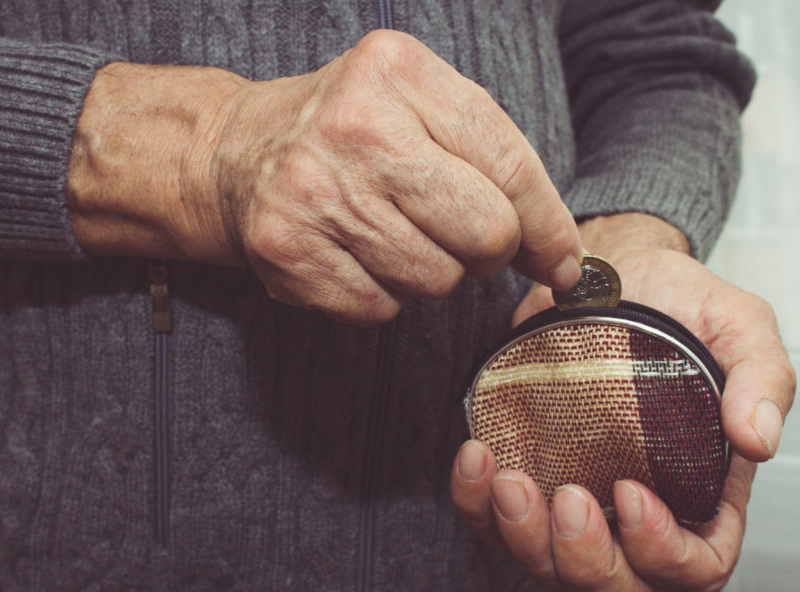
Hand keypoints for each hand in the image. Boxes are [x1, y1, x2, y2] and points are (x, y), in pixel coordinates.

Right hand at [68, 31, 582, 324]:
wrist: (236, 154)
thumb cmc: (350, 133)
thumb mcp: (420, 106)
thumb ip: (495, 162)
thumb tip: (562, 258)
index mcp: (399, 74)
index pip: (510, 166)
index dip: (547, 227)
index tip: (561, 261)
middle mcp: (356, 128)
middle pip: (483, 233)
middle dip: (485, 249)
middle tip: (456, 233)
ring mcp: (316, 192)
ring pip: (435, 280)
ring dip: (428, 271)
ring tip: (389, 233)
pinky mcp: (288, 251)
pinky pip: (381, 309)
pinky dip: (381, 294)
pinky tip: (354, 255)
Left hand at [450, 213, 795, 591]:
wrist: (613, 271)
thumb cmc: (677, 305)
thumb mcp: (739, 327)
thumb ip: (764, 378)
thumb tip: (759, 438)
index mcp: (704, 492)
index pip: (698, 566)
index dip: (665, 553)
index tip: (633, 494)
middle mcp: (640, 513)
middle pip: (623, 591)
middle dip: (589, 562)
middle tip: (570, 499)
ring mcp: (581, 503)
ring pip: (554, 572)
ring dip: (525, 541)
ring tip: (510, 480)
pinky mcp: (530, 479)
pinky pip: (494, 525)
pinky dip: (477, 506)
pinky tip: (477, 459)